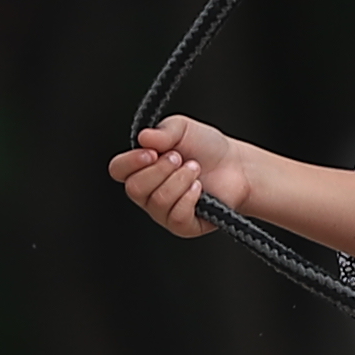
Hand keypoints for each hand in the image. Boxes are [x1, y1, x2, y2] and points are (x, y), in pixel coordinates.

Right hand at [109, 118, 256, 239]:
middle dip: (161, 169)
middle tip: (180, 158)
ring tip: (195, 169)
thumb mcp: (183, 128)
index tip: (151, 152)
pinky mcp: (181, 225)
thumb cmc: (207, 148)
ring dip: (181, 180)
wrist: (236, 166)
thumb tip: (143, 137)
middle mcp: (147, 192)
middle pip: (134, 188)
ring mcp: (162, 211)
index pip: (118, 170)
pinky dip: (190, 197)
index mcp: (141, 167)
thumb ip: (163, 131)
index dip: (131, 162)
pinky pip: (176, 216)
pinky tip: (199, 188)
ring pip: (158, 201)